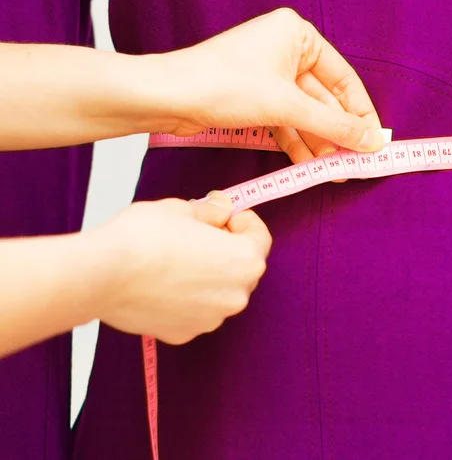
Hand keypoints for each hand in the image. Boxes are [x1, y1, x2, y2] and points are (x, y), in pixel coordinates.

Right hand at [89, 192, 271, 343]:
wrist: (102, 273)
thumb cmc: (144, 237)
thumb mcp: (184, 208)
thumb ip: (212, 211)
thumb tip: (222, 209)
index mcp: (244, 261)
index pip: (260, 237)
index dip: (243, 220)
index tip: (225, 213)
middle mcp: (235, 296)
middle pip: (241, 266)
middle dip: (226, 247)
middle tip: (198, 230)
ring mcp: (210, 319)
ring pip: (218, 290)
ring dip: (207, 273)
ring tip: (175, 255)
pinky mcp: (184, 333)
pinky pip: (195, 309)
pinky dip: (187, 295)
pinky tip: (161, 280)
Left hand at [148, 8, 384, 162]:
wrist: (169, 97)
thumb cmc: (225, 84)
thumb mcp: (288, 106)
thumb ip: (334, 124)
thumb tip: (372, 141)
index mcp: (297, 35)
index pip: (342, 78)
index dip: (360, 112)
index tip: (374, 140)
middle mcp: (284, 51)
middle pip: (323, 98)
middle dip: (337, 132)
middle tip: (354, 162)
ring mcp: (267, 75)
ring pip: (304, 113)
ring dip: (318, 141)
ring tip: (334, 171)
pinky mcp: (253, 97)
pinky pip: (284, 120)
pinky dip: (296, 141)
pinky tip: (309, 165)